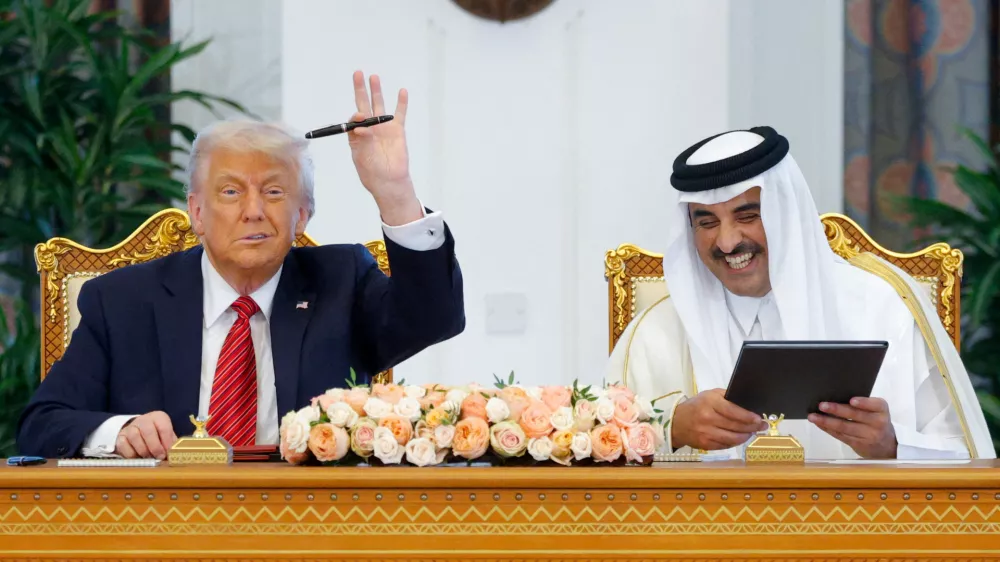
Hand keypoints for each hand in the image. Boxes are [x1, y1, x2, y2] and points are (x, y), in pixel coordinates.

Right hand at [115, 411, 176, 459]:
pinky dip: (132, 455)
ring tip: (149, 458)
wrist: (138, 433)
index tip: (169, 452)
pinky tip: (138, 457)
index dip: (167, 442)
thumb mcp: (166, 437)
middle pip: (148, 431)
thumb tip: (175, 454)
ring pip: (135, 437)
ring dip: (143, 451)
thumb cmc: (157, 437)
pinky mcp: (120, 437)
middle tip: (159, 457)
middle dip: (155, 447)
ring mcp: (130, 428)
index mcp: (158, 417)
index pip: (163, 427)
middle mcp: (143, 420)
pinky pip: (124, 446)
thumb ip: (171, 444)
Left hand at [347, 70, 421, 225]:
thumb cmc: (371, 172)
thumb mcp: (361, 157)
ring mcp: (383, 128)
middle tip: (358, 73)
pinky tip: (401, 92)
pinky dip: (401, 103)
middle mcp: (369, 128)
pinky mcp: (397, 131)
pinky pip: (399, 114)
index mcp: (357, 135)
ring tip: (374, 77)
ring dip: (377, 91)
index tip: (360, 117)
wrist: (389, 181)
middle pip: (364, 104)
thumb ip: (360, 140)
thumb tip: (360, 124)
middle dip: (360, 89)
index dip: (356, 116)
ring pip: (379, 105)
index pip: (354, 119)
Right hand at [671, 389, 766, 449]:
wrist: (676, 422)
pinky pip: (726, 445)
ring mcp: (706, 433)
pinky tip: (740, 438)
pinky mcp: (705, 445)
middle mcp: (707, 418)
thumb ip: (727, 397)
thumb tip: (748, 404)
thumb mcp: (710, 395)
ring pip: (732, 438)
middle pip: (735, 426)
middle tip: (762, 426)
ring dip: (746, 436)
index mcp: (710, 402)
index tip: (759, 419)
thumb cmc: (697, 406)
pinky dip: (735, 442)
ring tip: (752, 432)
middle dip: (752, 427)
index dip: (748, 416)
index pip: (733, 411)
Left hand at [808, 397, 896, 458]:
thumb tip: (835, 395)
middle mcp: (878, 423)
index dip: (863, 403)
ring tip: (813, 416)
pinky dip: (827, 429)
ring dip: (826, 421)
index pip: (875, 404)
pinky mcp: (859, 445)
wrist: (887, 447)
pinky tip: (818, 423)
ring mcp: (868, 436)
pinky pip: (840, 435)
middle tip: (821, 405)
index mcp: (882, 410)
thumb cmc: (876, 422)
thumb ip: (863, 405)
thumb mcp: (877, 412)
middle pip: (855, 415)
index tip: (851, 400)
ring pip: (845, 427)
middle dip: (837, 410)